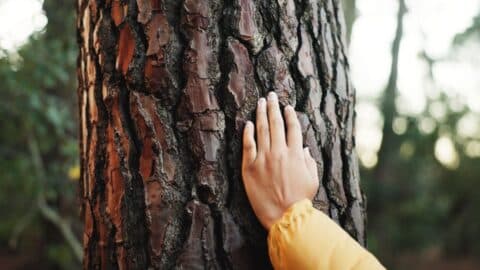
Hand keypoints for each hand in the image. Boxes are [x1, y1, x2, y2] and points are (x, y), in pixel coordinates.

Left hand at [241, 91, 318, 229]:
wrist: (283, 216)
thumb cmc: (300, 200)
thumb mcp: (312, 180)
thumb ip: (309, 161)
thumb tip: (305, 148)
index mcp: (295, 154)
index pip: (293, 128)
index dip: (290, 115)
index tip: (287, 106)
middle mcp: (279, 152)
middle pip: (276, 123)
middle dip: (274, 107)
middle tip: (271, 95)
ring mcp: (263, 158)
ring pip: (261, 130)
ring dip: (261, 113)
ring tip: (260, 102)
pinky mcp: (249, 167)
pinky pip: (248, 145)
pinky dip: (247, 133)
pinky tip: (248, 123)